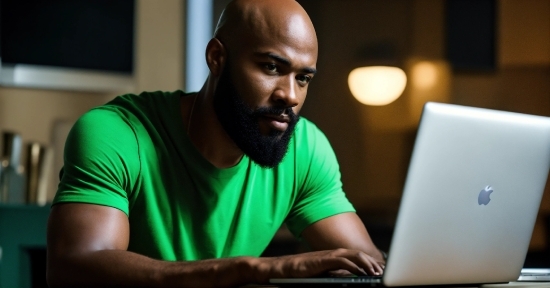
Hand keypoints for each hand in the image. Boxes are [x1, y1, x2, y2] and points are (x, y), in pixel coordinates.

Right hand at [253, 248, 384, 282]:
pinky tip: (362, 273)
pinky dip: (355, 266)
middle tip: (383, 272)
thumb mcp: (323, 273)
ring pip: (354, 256)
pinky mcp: (324, 259)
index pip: (357, 257)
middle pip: (359, 255)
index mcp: (335, 256)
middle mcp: (335, 253)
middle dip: (373, 263)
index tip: (380, 271)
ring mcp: (330, 255)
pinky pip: (343, 261)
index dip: (370, 263)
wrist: (284, 268)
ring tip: (377, 272)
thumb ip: (336, 273)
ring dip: (367, 263)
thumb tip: (350, 278)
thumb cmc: (302, 272)